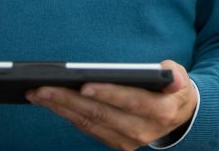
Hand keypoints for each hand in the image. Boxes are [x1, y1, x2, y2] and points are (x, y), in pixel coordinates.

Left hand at [26, 60, 197, 150]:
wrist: (178, 117)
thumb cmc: (173, 89)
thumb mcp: (181, 78)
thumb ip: (175, 75)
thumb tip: (172, 76)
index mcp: (160, 112)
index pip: (131, 102)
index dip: (108, 93)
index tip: (84, 84)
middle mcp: (142, 131)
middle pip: (101, 114)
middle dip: (69, 100)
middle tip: (43, 87)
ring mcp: (127, 141)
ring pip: (89, 123)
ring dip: (61, 108)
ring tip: (37, 93)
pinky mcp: (114, 142)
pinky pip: (87, 128)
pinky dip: (67, 114)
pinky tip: (51, 102)